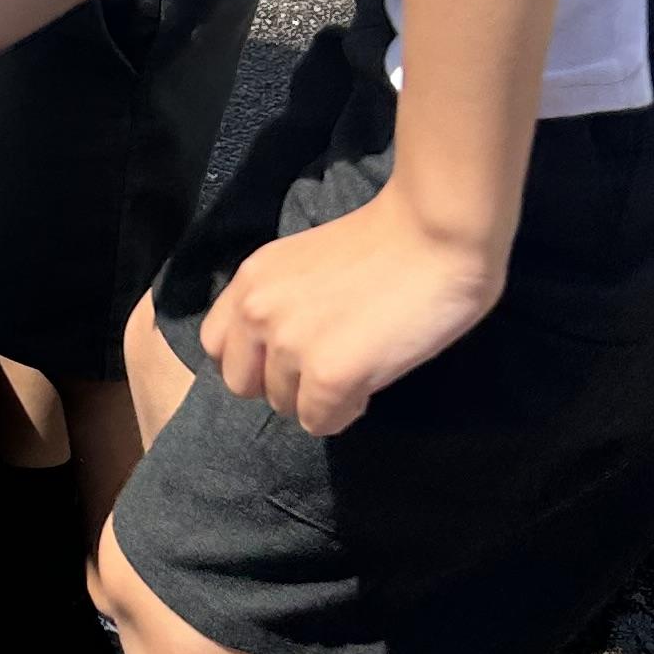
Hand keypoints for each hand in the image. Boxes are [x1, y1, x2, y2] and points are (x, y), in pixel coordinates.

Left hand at [197, 184, 502, 436]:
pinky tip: (372, 378)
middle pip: (243, 385)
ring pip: (285, 406)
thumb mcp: (303, 265)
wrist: (438, 231)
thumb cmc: (388, 240)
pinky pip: (321, 422)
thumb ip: (280, 302)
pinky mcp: (328, 376)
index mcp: (250, 281)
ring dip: (319, 397)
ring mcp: (289, 346)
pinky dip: (346, 411)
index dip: (253, 358)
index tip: (291, 353)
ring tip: (359, 364)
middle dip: (282, 383)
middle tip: (326, 366)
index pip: (215, 346)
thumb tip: (279, 352)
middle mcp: (257, 313)